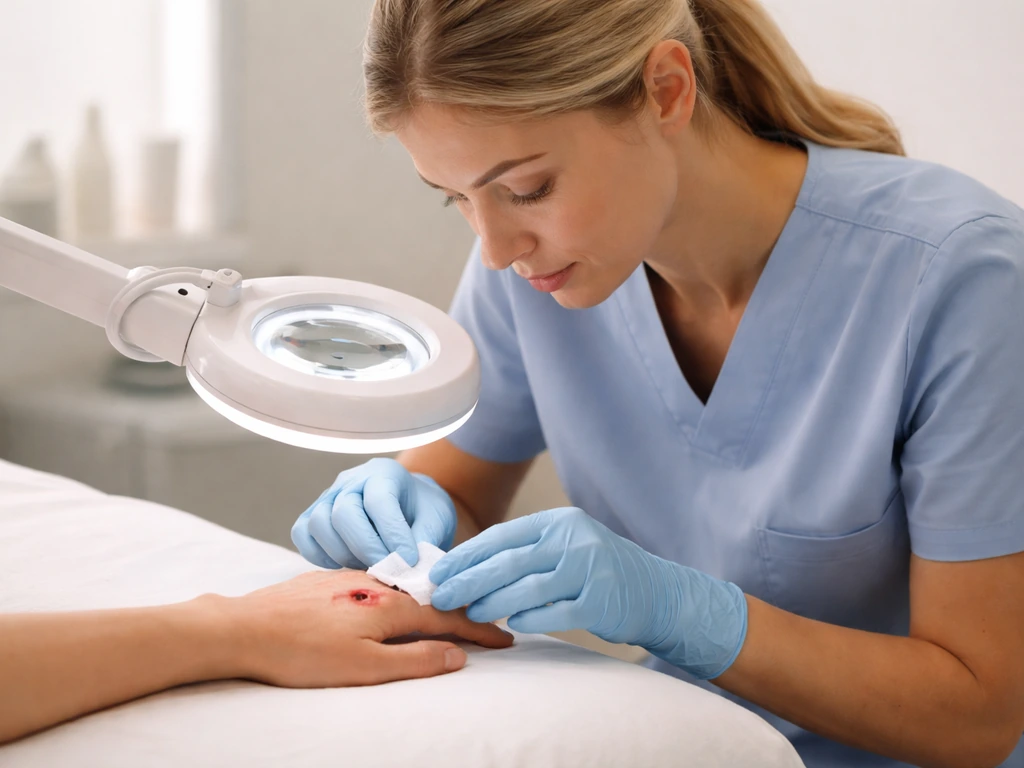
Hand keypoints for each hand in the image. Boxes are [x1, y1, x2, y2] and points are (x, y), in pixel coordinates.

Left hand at [215, 569, 512, 686]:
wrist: (242, 628)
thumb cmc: (301, 653)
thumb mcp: (365, 668)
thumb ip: (415, 660)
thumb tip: (457, 655)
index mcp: (390, 605)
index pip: (448, 617)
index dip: (479, 630)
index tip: (505, 638)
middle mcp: (375, 584)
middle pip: (429, 599)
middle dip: (460, 613)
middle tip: (486, 626)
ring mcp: (350, 579)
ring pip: (402, 591)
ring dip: (428, 604)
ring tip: (446, 616)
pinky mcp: (328, 581)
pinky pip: (377, 587)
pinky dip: (397, 599)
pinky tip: (392, 606)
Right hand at [291, 458, 456, 568]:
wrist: (410, 505)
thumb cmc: (423, 511)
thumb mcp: (437, 520)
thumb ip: (426, 541)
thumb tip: (411, 571)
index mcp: (384, 472)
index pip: (379, 501)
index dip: (392, 535)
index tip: (408, 561)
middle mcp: (351, 480)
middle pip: (343, 512)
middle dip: (367, 548)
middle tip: (388, 571)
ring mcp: (328, 496)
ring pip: (319, 524)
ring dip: (343, 554)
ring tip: (369, 567)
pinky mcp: (313, 515)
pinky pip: (303, 534)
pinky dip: (319, 555)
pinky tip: (344, 566)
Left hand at [429, 507, 747, 679]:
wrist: (658, 592)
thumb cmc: (599, 572)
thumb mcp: (566, 547)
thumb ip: (526, 552)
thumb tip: (468, 568)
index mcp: (559, 522)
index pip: (502, 536)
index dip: (467, 555)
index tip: (439, 571)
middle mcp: (573, 540)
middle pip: (508, 561)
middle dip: (468, 580)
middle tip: (441, 597)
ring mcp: (589, 569)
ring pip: (526, 588)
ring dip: (491, 603)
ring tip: (468, 613)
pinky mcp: (600, 602)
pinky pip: (554, 613)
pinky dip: (528, 619)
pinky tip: (509, 626)